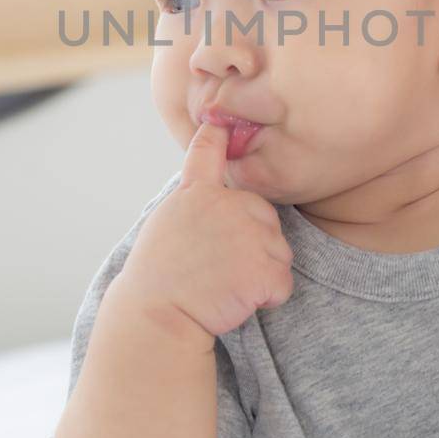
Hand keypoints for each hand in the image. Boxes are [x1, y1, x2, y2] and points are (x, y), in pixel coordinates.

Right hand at [110, 122, 294, 347]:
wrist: (156, 315)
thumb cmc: (158, 278)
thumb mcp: (167, 224)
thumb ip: (193, 202)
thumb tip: (210, 195)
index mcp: (197, 193)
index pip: (207, 152)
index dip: (218, 135)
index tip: (222, 122)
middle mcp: (226, 205)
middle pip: (266, 219)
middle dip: (255, 244)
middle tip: (219, 268)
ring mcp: (248, 235)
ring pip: (279, 253)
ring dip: (261, 274)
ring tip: (224, 285)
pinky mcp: (264, 268)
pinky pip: (282, 284)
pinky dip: (267, 298)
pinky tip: (237, 301)